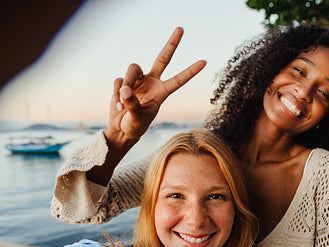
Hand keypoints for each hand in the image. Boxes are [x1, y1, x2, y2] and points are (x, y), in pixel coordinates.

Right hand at [106, 27, 205, 143]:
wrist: (121, 130)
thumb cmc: (135, 127)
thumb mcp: (137, 120)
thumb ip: (133, 105)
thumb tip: (125, 89)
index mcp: (161, 92)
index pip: (178, 80)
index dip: (191, 71)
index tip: (205, 62)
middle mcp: (152, 83)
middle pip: (162, 58)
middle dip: (172, 44)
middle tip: (181, 28)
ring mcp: (137, 81)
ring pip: (133, 68)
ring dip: (126, 82)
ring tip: (122, 102)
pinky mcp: (123, 83)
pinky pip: (119, 81)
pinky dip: (117, 93)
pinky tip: (118, 105)